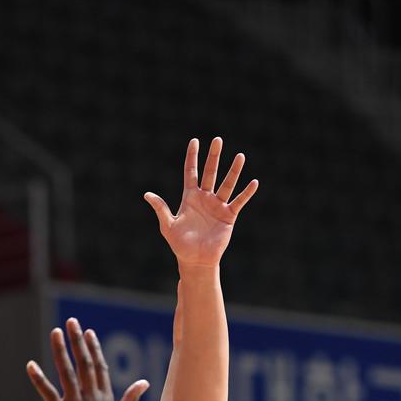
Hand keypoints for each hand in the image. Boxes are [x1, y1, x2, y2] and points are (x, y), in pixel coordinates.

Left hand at [27, 318, 147, 400]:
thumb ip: (131, 400)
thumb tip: (144, 382)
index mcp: (106, 399)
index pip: (99, 366)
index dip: (92, 348)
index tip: (87, 332)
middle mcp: (92, 398)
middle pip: (84, 363)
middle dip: (77, 341)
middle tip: (71, 322)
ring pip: (67, 372)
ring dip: (60, 351)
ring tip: (55, 333)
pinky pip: (48, 394)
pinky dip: (39, 379)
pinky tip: (31, 365)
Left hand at [145, 136, 257, 268]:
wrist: (196, 260)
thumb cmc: (180, 244)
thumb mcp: (168, 226)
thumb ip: (161, 209)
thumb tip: (147, 195)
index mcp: (190, 198)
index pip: (191, 172)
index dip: (192, 157)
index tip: (194, 141)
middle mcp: (205, 198)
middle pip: (210, 173)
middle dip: (214, 157)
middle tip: (218, 140)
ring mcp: (218, 206)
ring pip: (227, 184)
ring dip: (233, 171)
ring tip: (240, 156)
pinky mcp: (228, 216)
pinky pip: (238, 202)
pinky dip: (246, 193)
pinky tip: (254, 182)